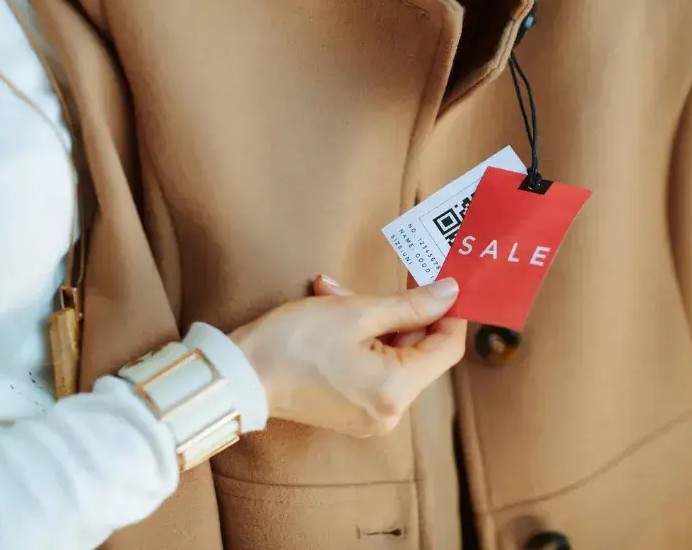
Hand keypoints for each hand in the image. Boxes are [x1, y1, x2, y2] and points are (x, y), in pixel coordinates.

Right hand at [230, 276, 466, 436]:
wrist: (240, 377)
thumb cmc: (294, 343)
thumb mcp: (357, 312)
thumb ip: (410, 305)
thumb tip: (450, 293)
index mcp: (397, 388)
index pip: (448, 347)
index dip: (450, 311)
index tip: (444, 282)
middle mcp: (391, 411)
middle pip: (419, 352)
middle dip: (402, 311)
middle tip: (390, 276)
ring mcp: (370, 415)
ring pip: (393, 356)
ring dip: (375, 321)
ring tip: (336, 292)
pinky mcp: (351, 412)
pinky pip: (373, 370)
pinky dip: (361, 341)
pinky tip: (331, 310)